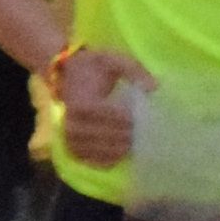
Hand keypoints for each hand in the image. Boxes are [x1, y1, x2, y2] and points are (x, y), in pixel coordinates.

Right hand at [50, 48, 144, 176]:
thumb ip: (134, 70)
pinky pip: (89, 159)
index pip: (109, 116)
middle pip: (105, 135)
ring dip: (119, 149)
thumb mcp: (113, 60)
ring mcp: (69, 137)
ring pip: (98, 150)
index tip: (144, 119)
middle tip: (147, 134)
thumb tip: (154, 87)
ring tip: (137, 145)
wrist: (65, 73)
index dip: (128, 119)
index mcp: (81, 103)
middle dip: (128, 136)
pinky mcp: (70, 146)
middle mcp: (72, 123)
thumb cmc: (92, 67)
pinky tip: (121, 155)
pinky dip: (106, 159)